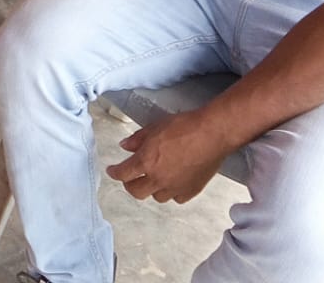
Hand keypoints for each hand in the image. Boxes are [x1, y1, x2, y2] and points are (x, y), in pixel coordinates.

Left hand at [106, 110, 233, 203]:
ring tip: (153, 178)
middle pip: (136, 191)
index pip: (123, 173)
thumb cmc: (184, 126)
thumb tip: (125, 146)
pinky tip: (172, 183)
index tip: (111, 171)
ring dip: (151, 189)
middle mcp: (158, 179)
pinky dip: (171, 192)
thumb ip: (137, 139)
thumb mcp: (155, 127)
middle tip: (129, 177)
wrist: (212, 134)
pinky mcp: (191, 191)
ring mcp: (175, 187)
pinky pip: (176, 198)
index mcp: (146, 162)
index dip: (114, 173)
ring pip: (156, 197)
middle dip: (129, 184)